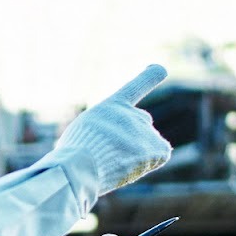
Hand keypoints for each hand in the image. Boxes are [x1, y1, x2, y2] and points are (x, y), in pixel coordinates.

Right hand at [50, 65, 171, 194]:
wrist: (80, 166)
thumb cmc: (75, 154)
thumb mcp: (83, 132)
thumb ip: (106, 131)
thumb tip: (121, 147)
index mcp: (112, 106)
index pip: (137, 86)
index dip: (151, 76)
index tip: (160, 68)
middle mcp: (132, 113)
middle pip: (141, 122)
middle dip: (132, 136)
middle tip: (112, 152)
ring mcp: (145, 129)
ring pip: (148, 143)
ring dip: (137, 154)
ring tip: (116, 164)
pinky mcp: (157, 147)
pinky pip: (160, 155)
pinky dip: (150, 162)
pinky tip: (131, 167)